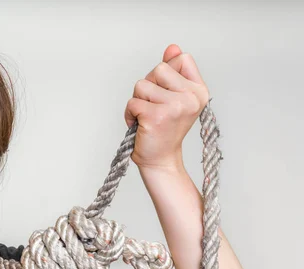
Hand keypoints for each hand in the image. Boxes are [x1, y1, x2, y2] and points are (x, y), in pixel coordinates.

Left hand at [124, 44, 209, 169]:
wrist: (161, 159)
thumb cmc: (164, 128)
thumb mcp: (173, 96)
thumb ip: (173, 71)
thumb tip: (172, 47)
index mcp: (199, 90)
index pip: (181, 58)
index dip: (166, 73)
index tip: (165, 93)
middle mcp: (191, 98)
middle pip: (159, 69)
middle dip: (148, 86)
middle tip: (153, 106)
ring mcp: (176, 107)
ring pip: (142, 85)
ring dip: (137, 100)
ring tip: (146, 116)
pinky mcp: (157, 116)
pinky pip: (132, 102)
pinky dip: (130, 113)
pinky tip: (139, 124)